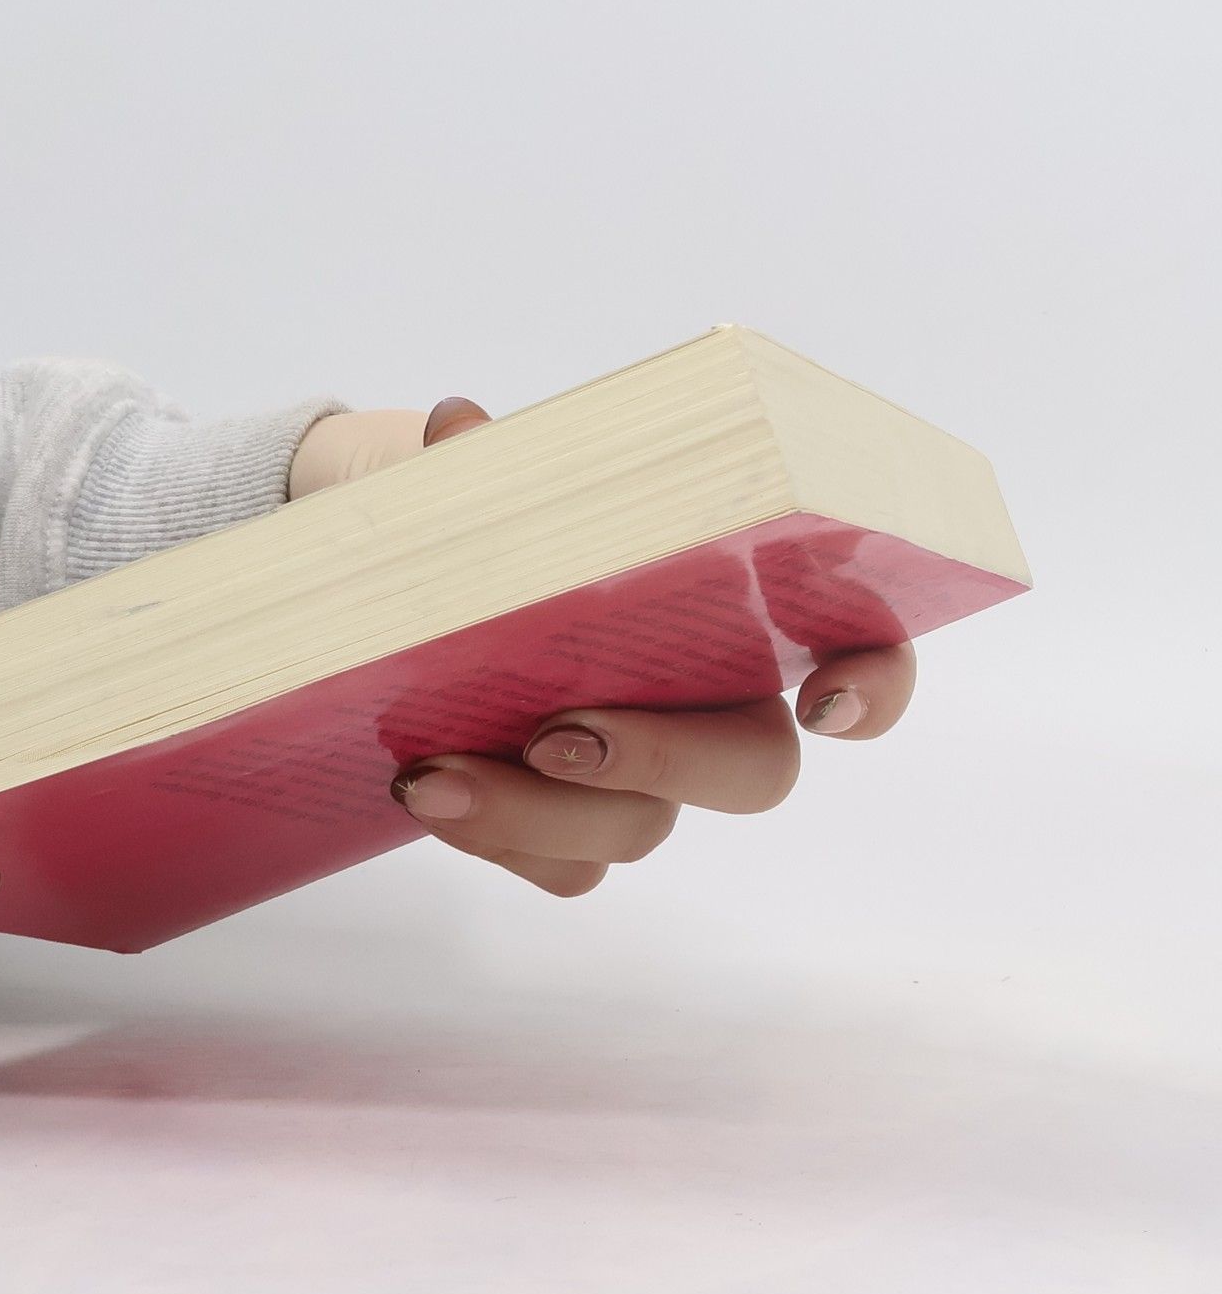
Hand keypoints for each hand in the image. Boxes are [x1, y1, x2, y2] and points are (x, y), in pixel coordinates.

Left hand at [290, 398, 917, 895]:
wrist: (419, 608)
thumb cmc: (504, 538)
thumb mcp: (496, 489)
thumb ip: (494, 462)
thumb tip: (457, 426)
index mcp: (733, 607)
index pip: (859, 644)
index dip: (874, 683)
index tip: (827, 698)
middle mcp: (712, 707)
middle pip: (755, 771)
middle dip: (664, 758)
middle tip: (554, 735)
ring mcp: (650, 783)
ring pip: (640, 830)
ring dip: (535, 813)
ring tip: (431, 775)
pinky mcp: (576, 837)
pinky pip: (565, 867)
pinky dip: (495, 840)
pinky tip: (428, 798)